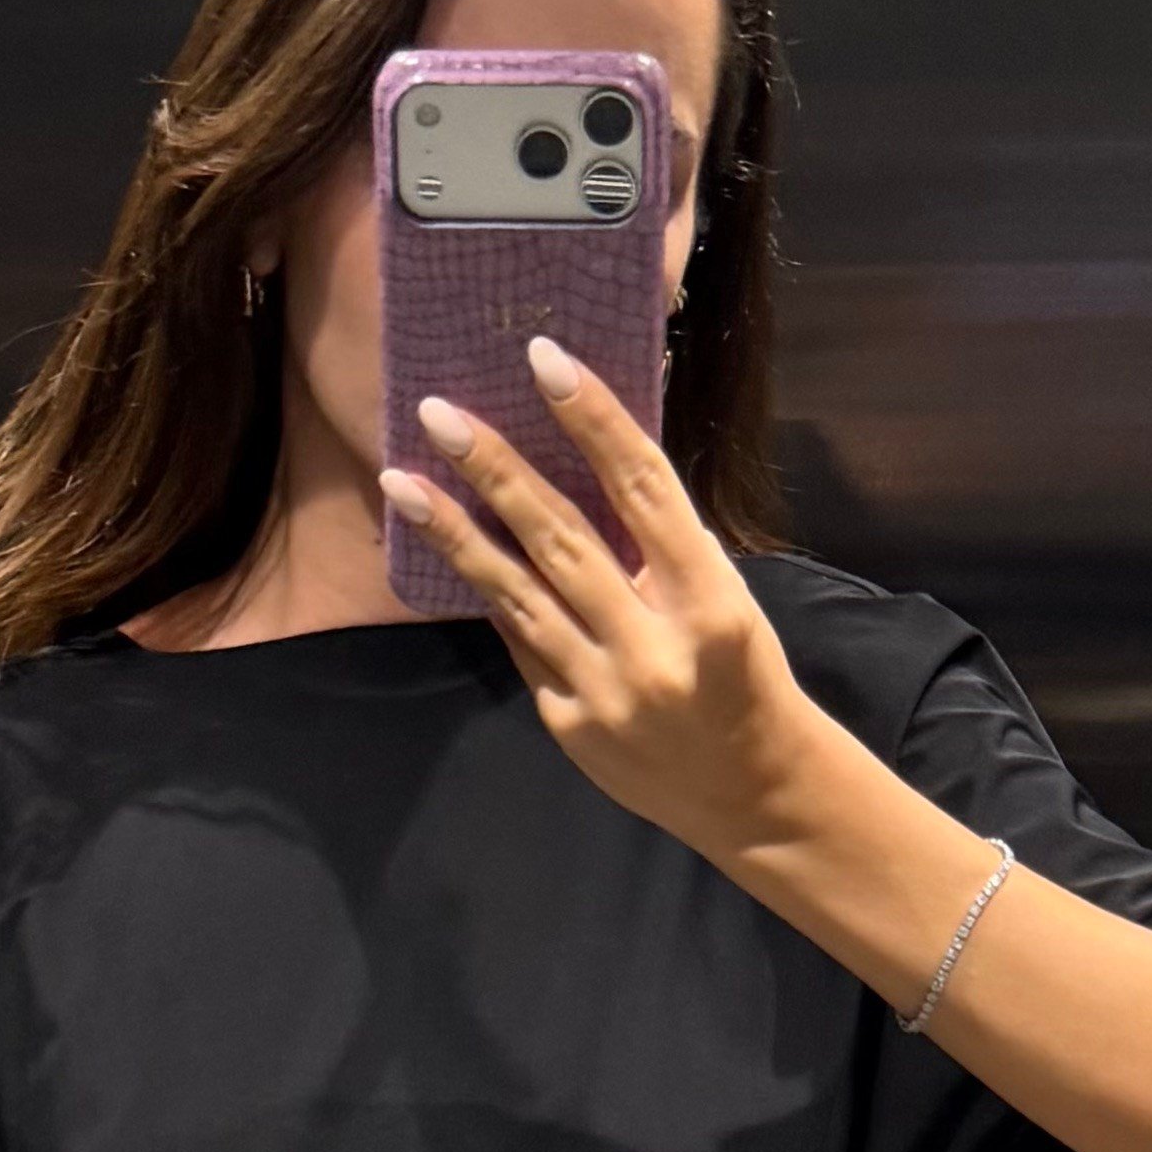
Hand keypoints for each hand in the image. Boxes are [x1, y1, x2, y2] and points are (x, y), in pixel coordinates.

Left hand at [378, 340, 813, 854]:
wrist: (750, 792)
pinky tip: (449, 551)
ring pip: (516, 593)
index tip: (544, 359)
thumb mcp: (725, 600)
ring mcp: (603, 689)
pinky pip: (520, 644)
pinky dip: (490, 594)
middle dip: (494, 468)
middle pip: (560, 537)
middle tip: (437, 413)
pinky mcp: (567, 723)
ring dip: (454, 533)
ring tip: (400, 482)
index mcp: (708, 599)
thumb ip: (663, 545)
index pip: (642, 488)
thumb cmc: (741, 675)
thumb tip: (589, 461)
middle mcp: (652, 644)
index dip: (593, 418)